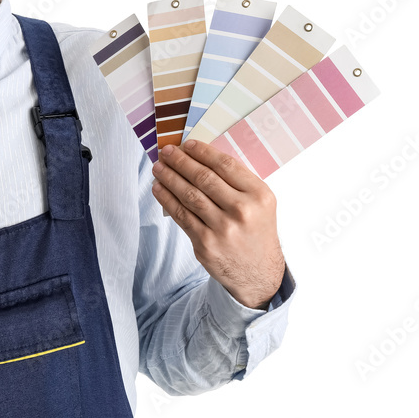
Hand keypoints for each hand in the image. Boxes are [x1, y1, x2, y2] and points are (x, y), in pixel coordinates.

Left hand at [151, 139, 284, 309]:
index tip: (187, 144)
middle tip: (166, 151)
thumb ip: (237, 182)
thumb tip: (199, 157)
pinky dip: (167, 198)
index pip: (226, 165)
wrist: (258, 273)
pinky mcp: (205, 244)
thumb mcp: (260, 203)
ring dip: (169, 178)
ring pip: (189, 195)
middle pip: (204, 178)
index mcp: (259, 195)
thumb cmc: (256, 230)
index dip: (203, 152)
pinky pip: (181, 215)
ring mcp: (223, 229)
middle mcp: (242, 211)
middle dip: (181, 161)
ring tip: (158, 167)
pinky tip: (159, 188)